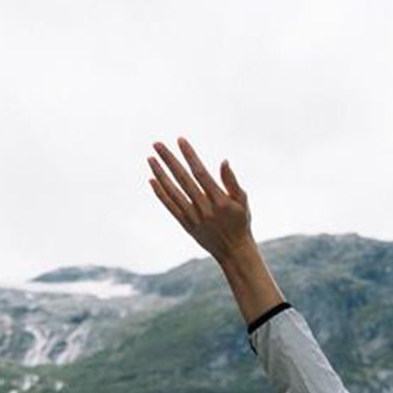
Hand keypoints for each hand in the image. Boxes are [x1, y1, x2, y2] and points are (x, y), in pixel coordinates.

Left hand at [146, 135, 252, 264]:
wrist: (233, 251)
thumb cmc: (240, 222)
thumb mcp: (242, 201)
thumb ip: (232, 181)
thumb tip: (224, 161)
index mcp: (219, 200)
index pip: (200, 173)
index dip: (189, 156)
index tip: (180, 140)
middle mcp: (205, 209)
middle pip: (183, 179)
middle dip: (169, 160)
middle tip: (157, 144)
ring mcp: (194, 218)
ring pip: (173, 192)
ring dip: (160, 174)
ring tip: (151, 159)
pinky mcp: (187, 225)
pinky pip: (171, 207)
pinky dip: (161, 194)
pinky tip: (152, 180)